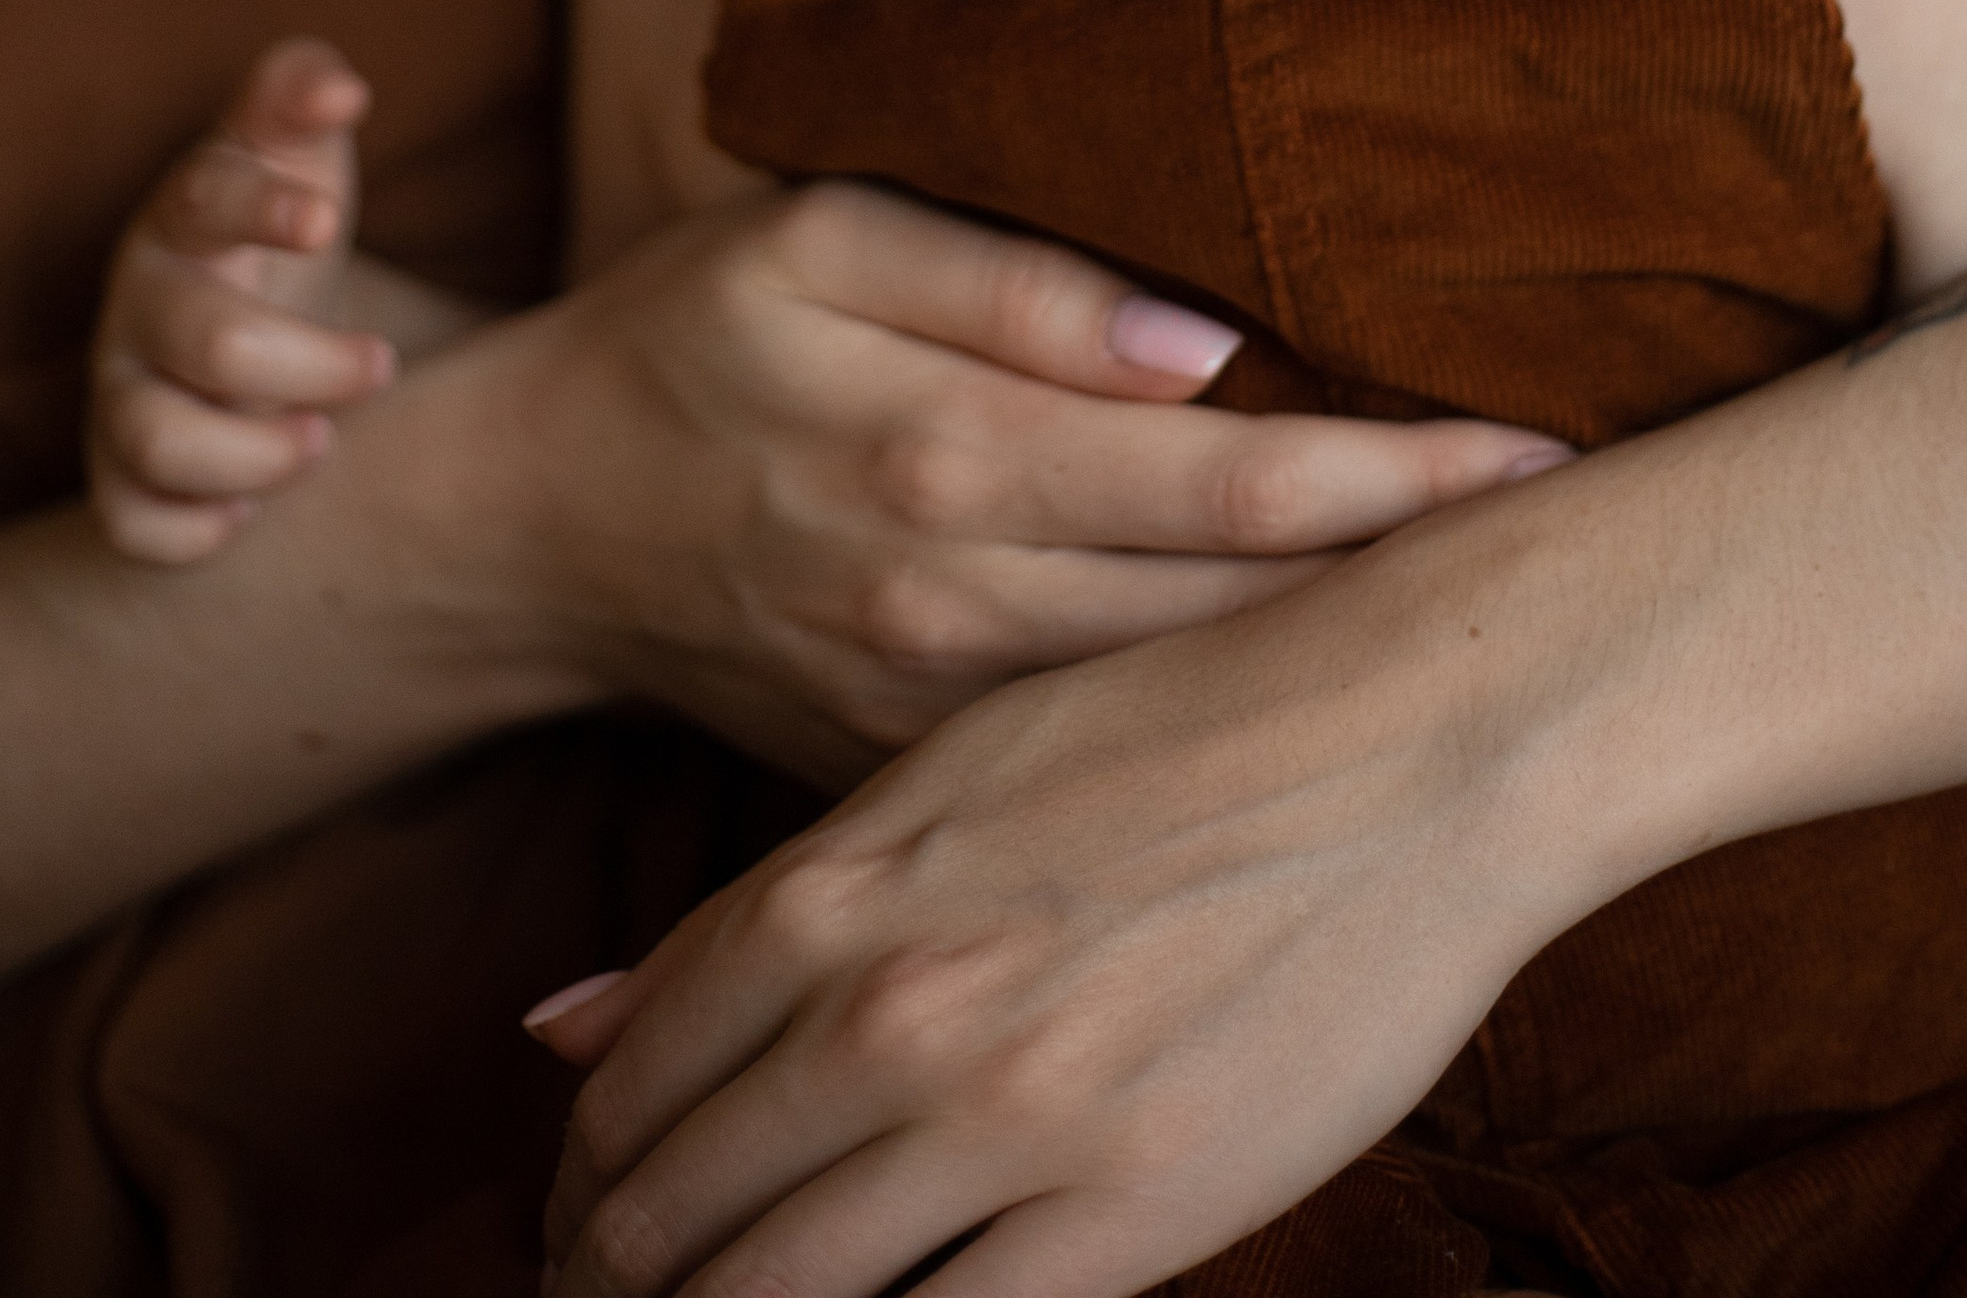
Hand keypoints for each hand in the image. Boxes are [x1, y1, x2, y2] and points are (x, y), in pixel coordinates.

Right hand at [87, 36, 396, 562]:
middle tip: (381, 366)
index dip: (261, 208)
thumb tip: (342, 86)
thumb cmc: (280, 221)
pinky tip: (247, 512)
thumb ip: (302, 92)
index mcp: (187, 215)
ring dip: (253, 455)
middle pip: (209, 339)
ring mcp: (121, 392)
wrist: (239, 310)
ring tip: (320, 444)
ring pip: (154, 442)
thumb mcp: (293, 147)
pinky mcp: (118, 474)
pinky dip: (189, 532)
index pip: (205, 198)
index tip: (325, 222)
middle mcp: (143, 304)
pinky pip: (129, 524)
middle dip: (308, 363)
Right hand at [495, 177, 1565, 784]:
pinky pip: (1109, 757)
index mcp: (953, 458)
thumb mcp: (809, 244)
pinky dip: (1230, 727)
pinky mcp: (922, 776)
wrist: (530, 529)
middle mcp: (967, 609)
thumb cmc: (685, 343)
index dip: (1407, 468)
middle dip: (1428, 576)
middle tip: (1604, 540)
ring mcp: (946, 718)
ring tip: (1520, 616)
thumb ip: (996, 277)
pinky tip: (1337, 698)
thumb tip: (1191, 337)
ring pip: (1199, 699)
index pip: (1242, 474)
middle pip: (1251, 605)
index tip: (1554, 451)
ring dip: (1356, 661)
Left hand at [538, 508, 1577, 1297]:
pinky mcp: (1133, 1212)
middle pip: (678, 1213)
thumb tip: (553, 1025)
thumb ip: (761, 910)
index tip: (583, 1222)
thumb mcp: (943, 774)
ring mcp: (1009, 1117)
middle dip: (618, 1280)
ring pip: (782, 1297)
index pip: (631, 1084)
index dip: (585, 1180)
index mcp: (835, 890)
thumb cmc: (1181, 725)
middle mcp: (891, 1009)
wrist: (1412, 730)